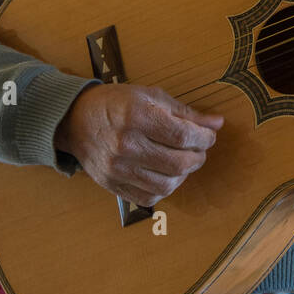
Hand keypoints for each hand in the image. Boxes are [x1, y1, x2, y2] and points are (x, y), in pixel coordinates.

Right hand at [53, 83, 223, 206]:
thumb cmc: (116, 104)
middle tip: (199, 148)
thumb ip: (186, 112)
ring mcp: (117, 169)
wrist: (75, 120)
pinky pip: (150, 196)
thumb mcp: (151, 96)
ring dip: (185, 174)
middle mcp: (125, 145)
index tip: (209, 135)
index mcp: (136, 116)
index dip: (205, 138)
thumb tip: (217, 123)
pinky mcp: (112, 185)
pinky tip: (166, 173)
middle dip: (198, 157)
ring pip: (167, 184)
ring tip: (184, 160)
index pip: (184, 136)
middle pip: (179, 163)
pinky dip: (166, 187)